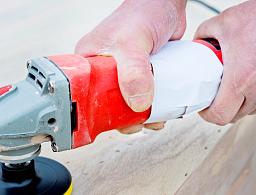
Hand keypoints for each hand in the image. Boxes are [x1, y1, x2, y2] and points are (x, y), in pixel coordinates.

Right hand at [75, 0, 186, 132]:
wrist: (168, 2)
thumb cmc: (143, 11)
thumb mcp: (133, 42)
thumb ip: (134, 72)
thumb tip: (138, 103)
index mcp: (89, 62)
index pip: (86, 95)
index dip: (98, 112)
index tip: (115, 121)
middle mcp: (104, 70)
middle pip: (109, 105)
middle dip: (125, 118)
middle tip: (139, 122)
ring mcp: (123, 75)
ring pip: (128, 104)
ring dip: (143, 116)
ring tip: (156, 117)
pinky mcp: (141, 77)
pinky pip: (144, 98)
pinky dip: (155, 107)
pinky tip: (164, 109)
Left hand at [195, 0, 255, 124]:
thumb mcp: (227, 21)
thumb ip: (205, 34)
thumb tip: (197, 43)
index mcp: (242, 81)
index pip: (219, 116)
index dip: (207, 114)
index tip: (205, 106)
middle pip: (234, 116)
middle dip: (223, 107)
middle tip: (218, 93)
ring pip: (252, 110)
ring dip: (242, 102)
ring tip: (239, 82)